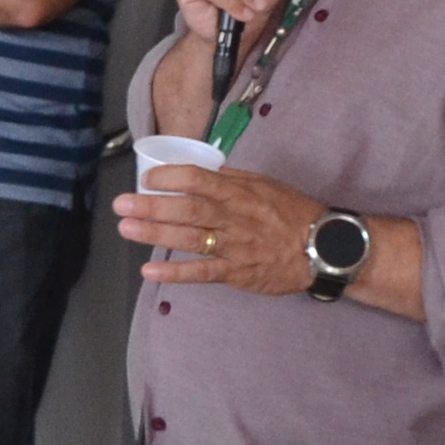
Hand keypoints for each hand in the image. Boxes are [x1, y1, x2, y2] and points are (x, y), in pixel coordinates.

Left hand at [114, 160, 322, 294]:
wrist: (323, 248)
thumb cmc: (292, 213)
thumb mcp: (265, 184)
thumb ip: (231, 179)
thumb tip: (199, 172)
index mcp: (240, 192)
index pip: (198, 179)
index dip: (169, 177)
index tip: (148, 178)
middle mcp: (234, 218)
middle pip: (186, 209)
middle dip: (151, 206)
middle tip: (122, 204)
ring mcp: (234, 247)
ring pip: (189, 238)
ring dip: (154, 234)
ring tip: (126, 229)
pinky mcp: (236, 272)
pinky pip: (202, 272)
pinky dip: (175, 272)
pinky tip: (150, 270)